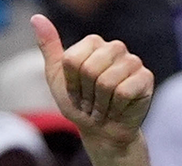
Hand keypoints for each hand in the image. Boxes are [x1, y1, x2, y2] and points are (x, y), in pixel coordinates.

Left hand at [32, 15, 153, 149]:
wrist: (101, 131)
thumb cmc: (79, 104)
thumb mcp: (57, 77)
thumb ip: (49, 47)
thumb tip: (36, 18)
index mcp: (93, 43)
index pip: (72, 60)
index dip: (71, 84)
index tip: (76, 93)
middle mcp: (115, 47)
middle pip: (89, 69)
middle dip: (85, 95)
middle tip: (90, 102)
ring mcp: (132, 61)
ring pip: (106, 82)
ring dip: (99, 104)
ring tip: (103, 106)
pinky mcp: (145, 78)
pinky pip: (123, 92)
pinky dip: (114, 108)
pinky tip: (117, 109)